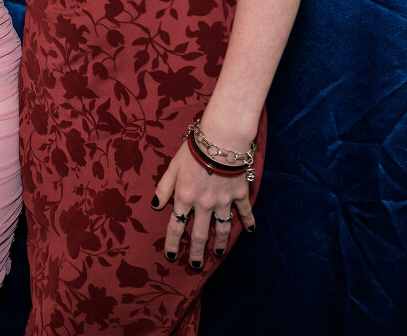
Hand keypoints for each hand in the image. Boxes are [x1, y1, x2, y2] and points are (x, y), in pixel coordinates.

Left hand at [152, 137, 255, 268]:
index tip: (171, 255)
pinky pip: (245, 212)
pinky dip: (248, 221)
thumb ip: (164, 188)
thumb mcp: (172, 168)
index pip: (176, 226)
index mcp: (184, 198)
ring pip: (222, 229)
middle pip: (199, 234)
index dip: (172, 242)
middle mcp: (203, 205)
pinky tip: (250, 230)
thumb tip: (156, 207)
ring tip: (218, 253)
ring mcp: (223, 202)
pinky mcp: (239, 194)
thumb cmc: (193, 150)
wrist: (220, 141)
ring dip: (220, 243)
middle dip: (196, 252)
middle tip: (195, 265)